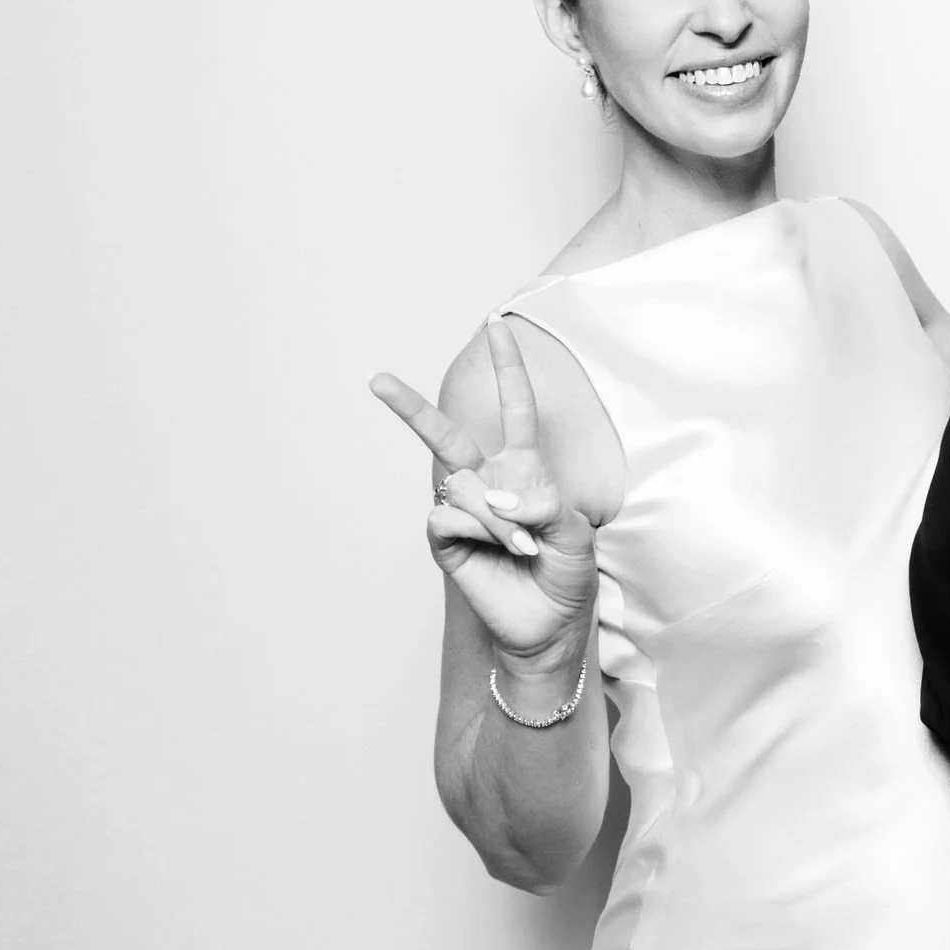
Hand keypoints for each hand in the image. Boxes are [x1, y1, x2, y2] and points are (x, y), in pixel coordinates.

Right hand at [369, 318, 597, 663]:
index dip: (507, 368)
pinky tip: (502, 552)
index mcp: (523, 468)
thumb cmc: (566, 572)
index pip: (516, 408)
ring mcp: (462, 511)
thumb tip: (496, 492)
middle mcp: (487, 482)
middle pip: (445, 435)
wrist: (550, 623)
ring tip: (525, 547)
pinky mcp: (444, 542)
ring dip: (500, 517)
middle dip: (408, 407)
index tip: (494, 325)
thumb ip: (543, 502)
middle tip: (374, 379)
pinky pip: (450, 517)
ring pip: (462, 488)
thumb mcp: (574, 530)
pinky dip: (482, 531)